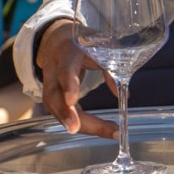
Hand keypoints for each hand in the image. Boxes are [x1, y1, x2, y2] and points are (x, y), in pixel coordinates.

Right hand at [36, 18, 118, 138]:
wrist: (56, 41)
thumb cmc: (81, 46)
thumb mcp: (98, 49)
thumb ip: (110, 68)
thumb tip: (124, 95)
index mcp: (67, 53)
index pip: (65, 69)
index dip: (68, 85)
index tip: (72, 101)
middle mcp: (54, 69)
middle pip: (53, 94)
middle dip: (64, 113)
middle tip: (75, 129)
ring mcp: (48, 83)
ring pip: (54, 107)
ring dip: (73, 122)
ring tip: (101, 132)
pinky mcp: (50, 95)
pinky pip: (59, 111)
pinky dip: (78, 122)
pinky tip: (97, 129)